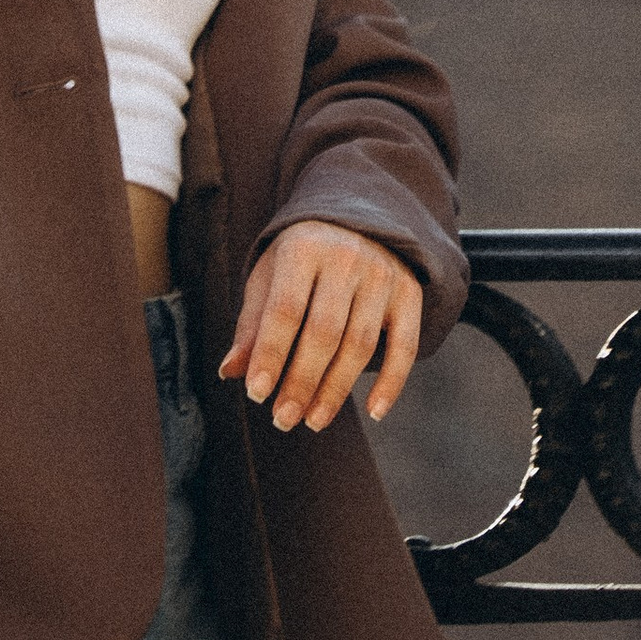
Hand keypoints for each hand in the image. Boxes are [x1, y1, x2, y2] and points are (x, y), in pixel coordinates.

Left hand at [220, 223, 422, 432]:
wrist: (357, 219)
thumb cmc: (301, 260)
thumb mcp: (270, 277)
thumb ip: (253, 324)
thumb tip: (231, 372)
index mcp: (304, 248)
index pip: (285, 309)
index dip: (270, 355)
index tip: (256, 394)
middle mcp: (346, 257)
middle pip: (324, 332)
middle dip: (301, 382)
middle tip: (283, 419)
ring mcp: (382, 274)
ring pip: (359, 344)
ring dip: (336, 390)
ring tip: (313, 421)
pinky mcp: (409, 292)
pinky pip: (405, 345)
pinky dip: (392, 382)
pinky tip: (373, 412)